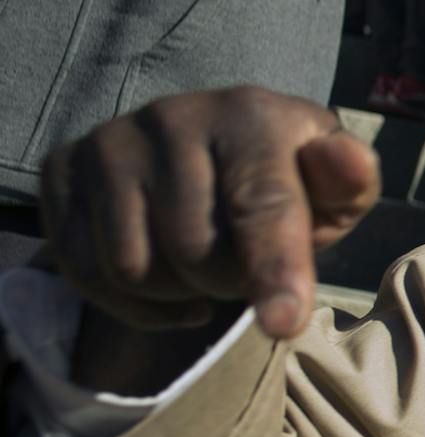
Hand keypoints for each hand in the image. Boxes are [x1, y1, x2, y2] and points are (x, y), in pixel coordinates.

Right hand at [40, 88, 381, 344]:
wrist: (208, 156)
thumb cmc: (286, 182)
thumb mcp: (331, 186)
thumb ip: (349, 181)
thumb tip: (347, 161)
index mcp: (252, 113)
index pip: (264, 203)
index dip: (277, 267)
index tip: (285, 324)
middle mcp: (175, 116)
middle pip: (196, 253)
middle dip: (229, 281)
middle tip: (245, 265)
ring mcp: (113, 141)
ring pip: (135, 269)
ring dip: (179, 293)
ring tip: (205, 266)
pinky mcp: (64, 169)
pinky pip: (87, 273)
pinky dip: (132, 301)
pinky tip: (167, 282)